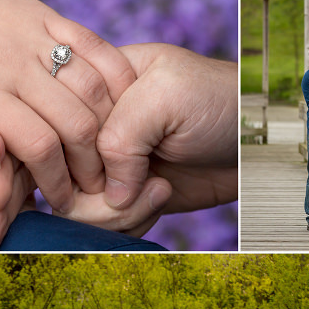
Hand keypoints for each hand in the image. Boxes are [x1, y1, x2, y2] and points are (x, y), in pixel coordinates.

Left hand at [0, 0, 136, 213]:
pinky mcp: (44, 15)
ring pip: (92, 87)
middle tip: (93, 186)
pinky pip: (96, 45)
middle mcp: (12, 63)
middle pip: (76, 122)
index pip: (40, 146)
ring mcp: (32, 35)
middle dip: (91, 163)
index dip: (58, 180)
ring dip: (109, 126)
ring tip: (106, 155)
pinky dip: (117, 77)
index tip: (62, 201)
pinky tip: (121, 106)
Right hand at [60, 44, 237, 234]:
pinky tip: (160, 200)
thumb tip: (105, 192)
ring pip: (78, 207)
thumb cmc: (220, 102)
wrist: (256, 145)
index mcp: (93, 85)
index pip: (53, 125)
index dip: (73, 153)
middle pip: (59, 173)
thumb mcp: (167, 94)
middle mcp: (94, 127)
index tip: (110, 158)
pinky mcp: (125, 196)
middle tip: (145, 180)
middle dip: (95, 192)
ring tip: (159, 190)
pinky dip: (130, 222)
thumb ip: (119, 133)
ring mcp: (108, 165)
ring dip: (118, 212)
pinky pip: (104, 224)